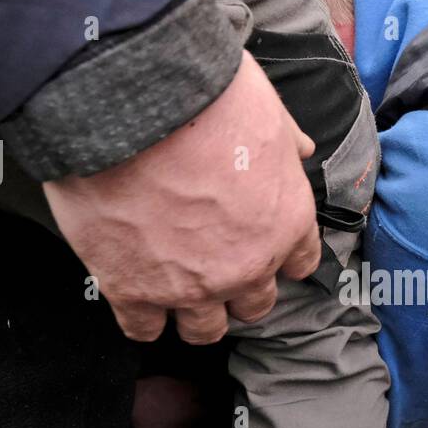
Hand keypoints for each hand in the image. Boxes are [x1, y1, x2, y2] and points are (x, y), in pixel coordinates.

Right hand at [44, 51, 318, 343]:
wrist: (126, 103)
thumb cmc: (202, 97)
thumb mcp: (266, 108)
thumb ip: (286, 140)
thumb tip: (302, 150)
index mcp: (287, 221)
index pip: (301, 262)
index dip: (282, 254)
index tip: (263, 244)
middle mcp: (246, 265)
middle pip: (254, 305)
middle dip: (238, 288)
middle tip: (213, 263)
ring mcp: (191, 286)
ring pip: (204, 330)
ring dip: (195, 312)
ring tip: (175, 286)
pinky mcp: (133, 291)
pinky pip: (144, 329)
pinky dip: (142, 317)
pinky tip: (134, 294)